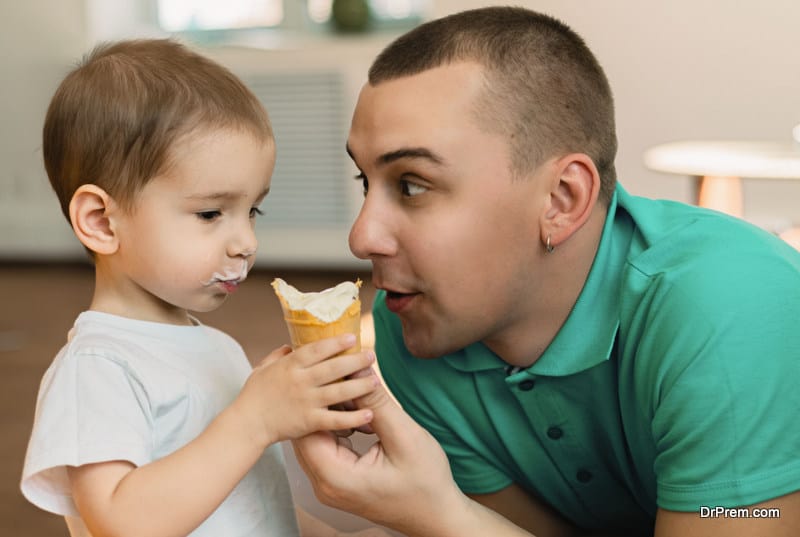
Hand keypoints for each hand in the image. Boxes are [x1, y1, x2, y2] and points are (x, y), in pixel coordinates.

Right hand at [233, 334, 378, 446]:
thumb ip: (278, 355)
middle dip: (355, 360)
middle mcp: (300, 381)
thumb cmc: (254, 396)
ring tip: (376, 381)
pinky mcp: (309, 422)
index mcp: (290, 365)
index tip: (354, 337)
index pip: (317, 349)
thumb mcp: (262, 368)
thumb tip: (290, 345)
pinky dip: (353, 418)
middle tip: (372, 356)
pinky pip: (335, 420)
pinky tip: (369, 415)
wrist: (246, 425)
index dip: (336, 342)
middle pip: (333, 368)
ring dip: (360, 386)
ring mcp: (306, 402)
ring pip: (339, 392)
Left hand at [292, 377, 471, 535]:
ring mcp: (329, 485)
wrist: (436, 515)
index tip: (333, 373)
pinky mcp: (337, 480)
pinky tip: (360, 414)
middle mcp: (325, 484)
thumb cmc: (425, 482)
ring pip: (316, 437)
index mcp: (335, 477)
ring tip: (354, 393)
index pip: (306, 428)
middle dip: (323, 402)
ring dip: (332, 413)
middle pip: (306, 432)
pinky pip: (327, 446)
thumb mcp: (404, 436)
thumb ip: (376, 403)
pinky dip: (339, 426)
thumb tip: (356, 369)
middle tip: (342, 377)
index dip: (317, 397)